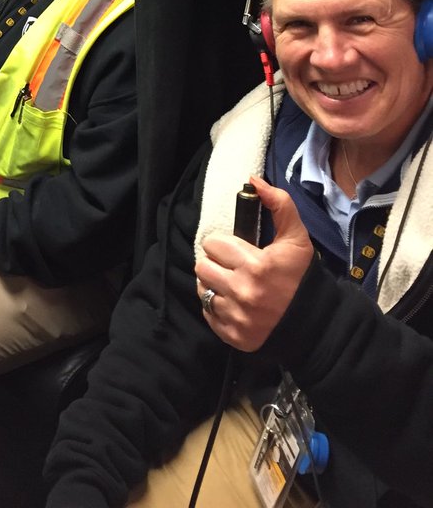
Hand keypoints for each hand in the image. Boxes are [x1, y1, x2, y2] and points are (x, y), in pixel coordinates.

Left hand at [194, 176, 314, 351]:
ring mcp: (237, 318)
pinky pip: (208, 314)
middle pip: (202, 267)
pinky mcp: (234, 337)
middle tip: (232, 266)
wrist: (316, 324)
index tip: (236, 249)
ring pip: (202, 290)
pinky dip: (217, 307)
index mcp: (256, 266)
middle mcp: (243, 293)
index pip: (213, 245)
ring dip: (213, 284)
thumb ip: (278, 204)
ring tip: (231, 283)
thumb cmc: (302, 277)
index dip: (224, 244)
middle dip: (215, 263)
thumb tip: (253, 181)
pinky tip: (233, 303)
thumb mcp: (296, 238)